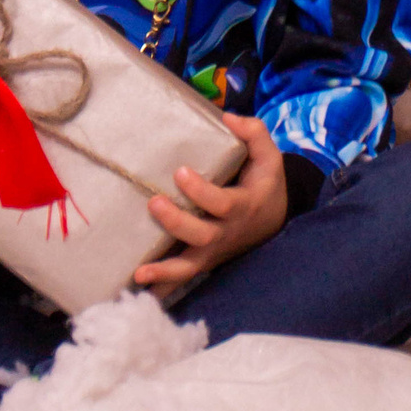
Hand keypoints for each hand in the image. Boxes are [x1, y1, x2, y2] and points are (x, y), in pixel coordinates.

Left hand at [132, 113, 286, 291]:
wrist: (273, 221)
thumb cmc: (263, 183)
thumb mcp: (269, 156)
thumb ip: (254, 133)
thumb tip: (228, 117)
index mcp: (242, 206)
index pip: (221, 203)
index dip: (201, 191)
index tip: (180, 172)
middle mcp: (226, 234)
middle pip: (202, 236)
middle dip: (177, 223)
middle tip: (154, 203)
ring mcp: (213, 252)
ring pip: (189, 267)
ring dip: (164, 272)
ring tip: (139, 272)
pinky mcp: (201, 261)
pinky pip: (181, 279)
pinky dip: (161, 288)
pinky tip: (137, 293)